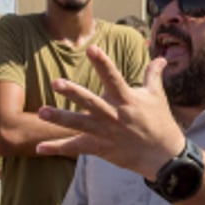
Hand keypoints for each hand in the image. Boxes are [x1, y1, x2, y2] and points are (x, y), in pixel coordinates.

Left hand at [36, 46, 184, 179]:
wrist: (164, 156)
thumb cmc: (160, 122)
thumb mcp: (157, 96)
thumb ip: (153, 75)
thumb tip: (162, 57)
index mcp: (127, 99)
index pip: (113, 77)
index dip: (102, 63)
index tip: (91, 48)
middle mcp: (114, 115)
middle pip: (91, 102)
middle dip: (73, 93)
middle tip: (56, 83)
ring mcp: (106, 133)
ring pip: (79, 124)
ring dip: (60, 118)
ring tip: (42, 112)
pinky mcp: (101, 148)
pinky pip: (76, 147)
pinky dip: (57, 148)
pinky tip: (39, 147)